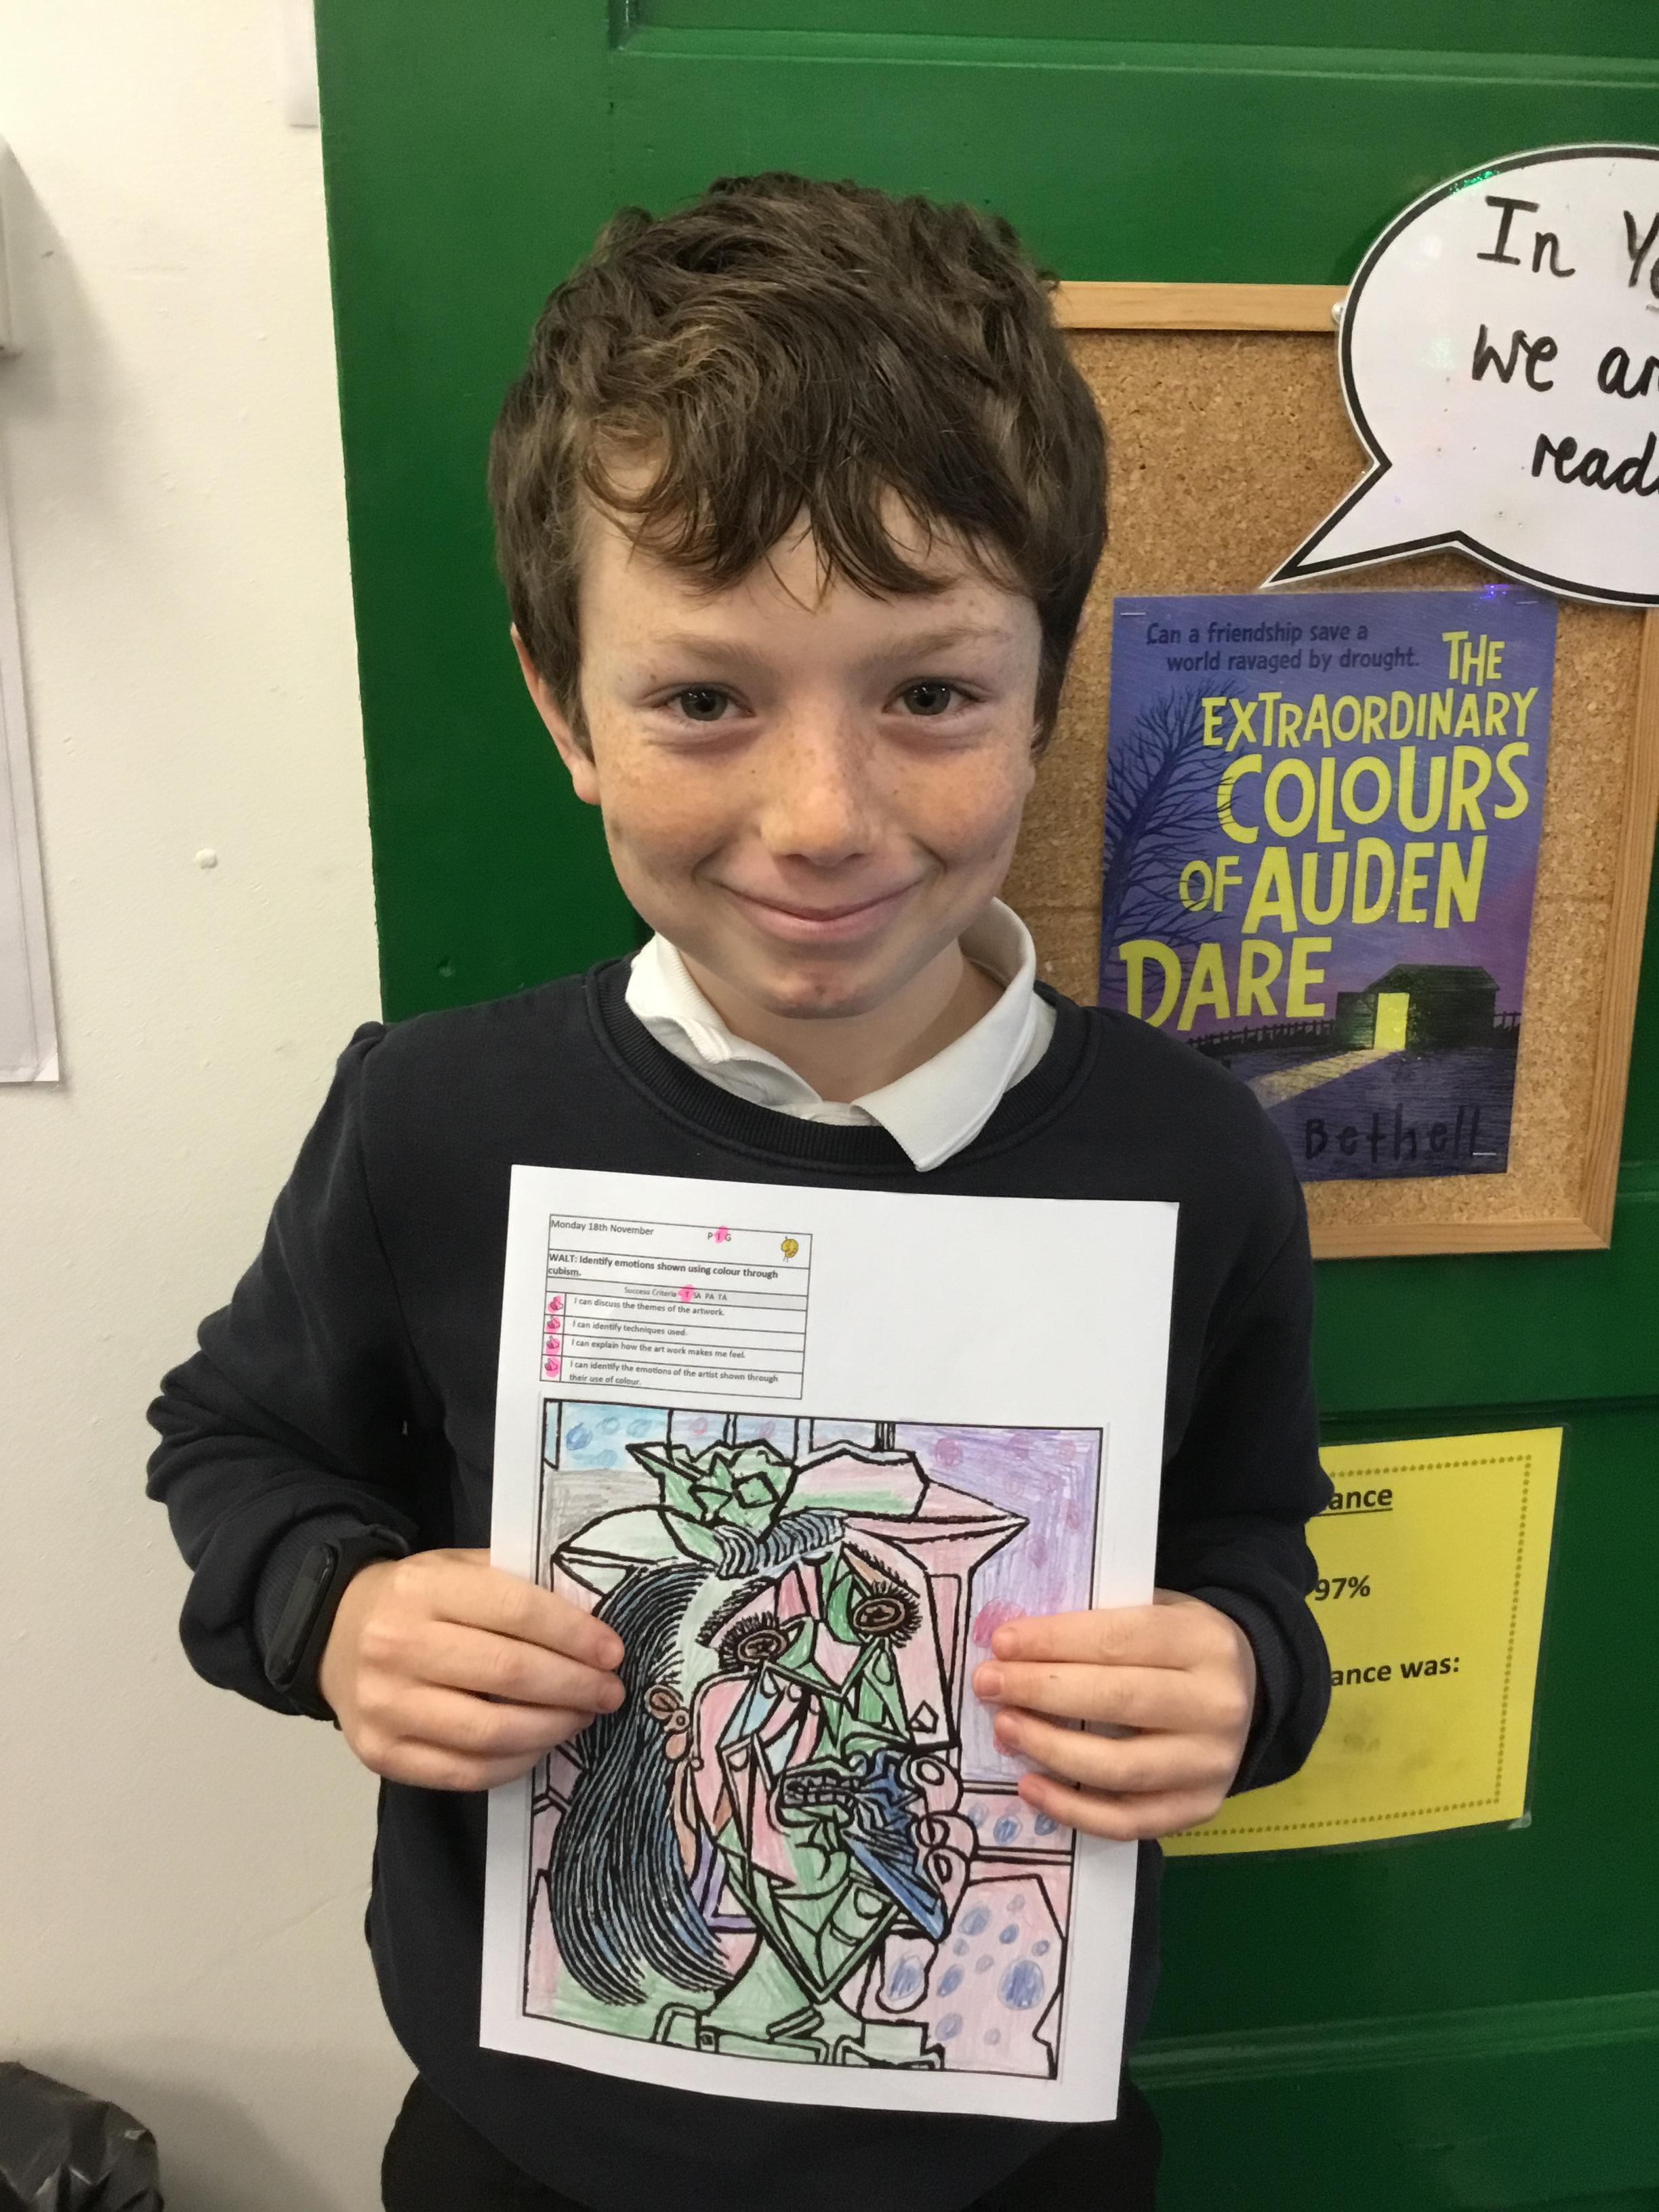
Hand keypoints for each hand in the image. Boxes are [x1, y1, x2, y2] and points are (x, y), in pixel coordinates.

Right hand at [317, 1547, 624, 1791]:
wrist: (336, 1633)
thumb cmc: (417, 1599)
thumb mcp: (459, 1568)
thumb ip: (516, 1587)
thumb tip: (590, 1628)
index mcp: (424, 1588)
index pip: (517, 1611)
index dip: (574, 1635)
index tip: (613, 1652)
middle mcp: (397, 1646)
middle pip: (509, 1674)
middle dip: (574, 1686)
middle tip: (609, 1692)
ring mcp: (385, 1706)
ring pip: (490, 1732)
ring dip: (551, 1729)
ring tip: (580, 1718)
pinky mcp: (380, 1754)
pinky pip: (465, 1773)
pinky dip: (514, 1764)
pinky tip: (539, 1745)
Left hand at [971, 1590, 1255, 1839]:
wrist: (1246, 1691)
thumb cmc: (1178, 1646)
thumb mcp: (1154, 1612)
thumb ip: (1098, 1626)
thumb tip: (1016, 1647)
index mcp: (1203, 1642)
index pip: (1117, 1640)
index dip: (1054, 1641)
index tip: (1001, 1642)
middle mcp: (1216, 1705)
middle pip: (1117, 1700)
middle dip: (1041, 1690)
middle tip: (988, 1684)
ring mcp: (1211, 1764)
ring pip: (1119, 1767)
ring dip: (1050, 1749)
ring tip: (1005, 1727)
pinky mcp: (1200, 1808)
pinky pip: (1128, 1821)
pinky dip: (1073, 1810)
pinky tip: (1031, 1786)